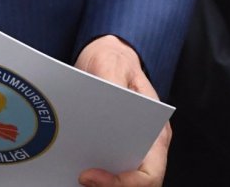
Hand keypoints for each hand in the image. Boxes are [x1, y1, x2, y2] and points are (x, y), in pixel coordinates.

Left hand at [75, 35, 168, 186]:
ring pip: (121, 180)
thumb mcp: (111, 64)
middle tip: (81, 176)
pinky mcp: (113, 150)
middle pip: (135, 183)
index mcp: (156, 132)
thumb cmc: (114, 60)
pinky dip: (93, 176)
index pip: (149, 174)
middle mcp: (148, 147)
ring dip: (100, 182)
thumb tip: (107, 102)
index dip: (123, 183)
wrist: (107, 56)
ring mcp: (131, 151)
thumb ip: (111, 83)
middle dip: (109, 185)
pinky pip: (107, 172)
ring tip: (75, 170)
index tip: (90, 174)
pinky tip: (72, 166)